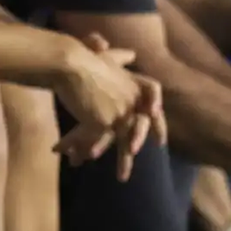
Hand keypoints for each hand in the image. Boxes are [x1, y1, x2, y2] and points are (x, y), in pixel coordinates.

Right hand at [52, 33, 165, 180]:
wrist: (69, 63)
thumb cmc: (82, 57)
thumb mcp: (104, 57)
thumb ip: (119, 56)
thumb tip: (131, 53)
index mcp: (133, 86)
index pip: (153, 106)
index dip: (156, 123)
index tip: (160, 140)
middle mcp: (131, 102)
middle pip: (139, 128)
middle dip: (138, 148)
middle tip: (136, 167)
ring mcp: (118, 113)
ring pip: (122, 142)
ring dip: (123, 162)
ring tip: (122, 177)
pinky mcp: (102, 122)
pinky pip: (95, 140)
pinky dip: (83, 148)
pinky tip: (77, 159)